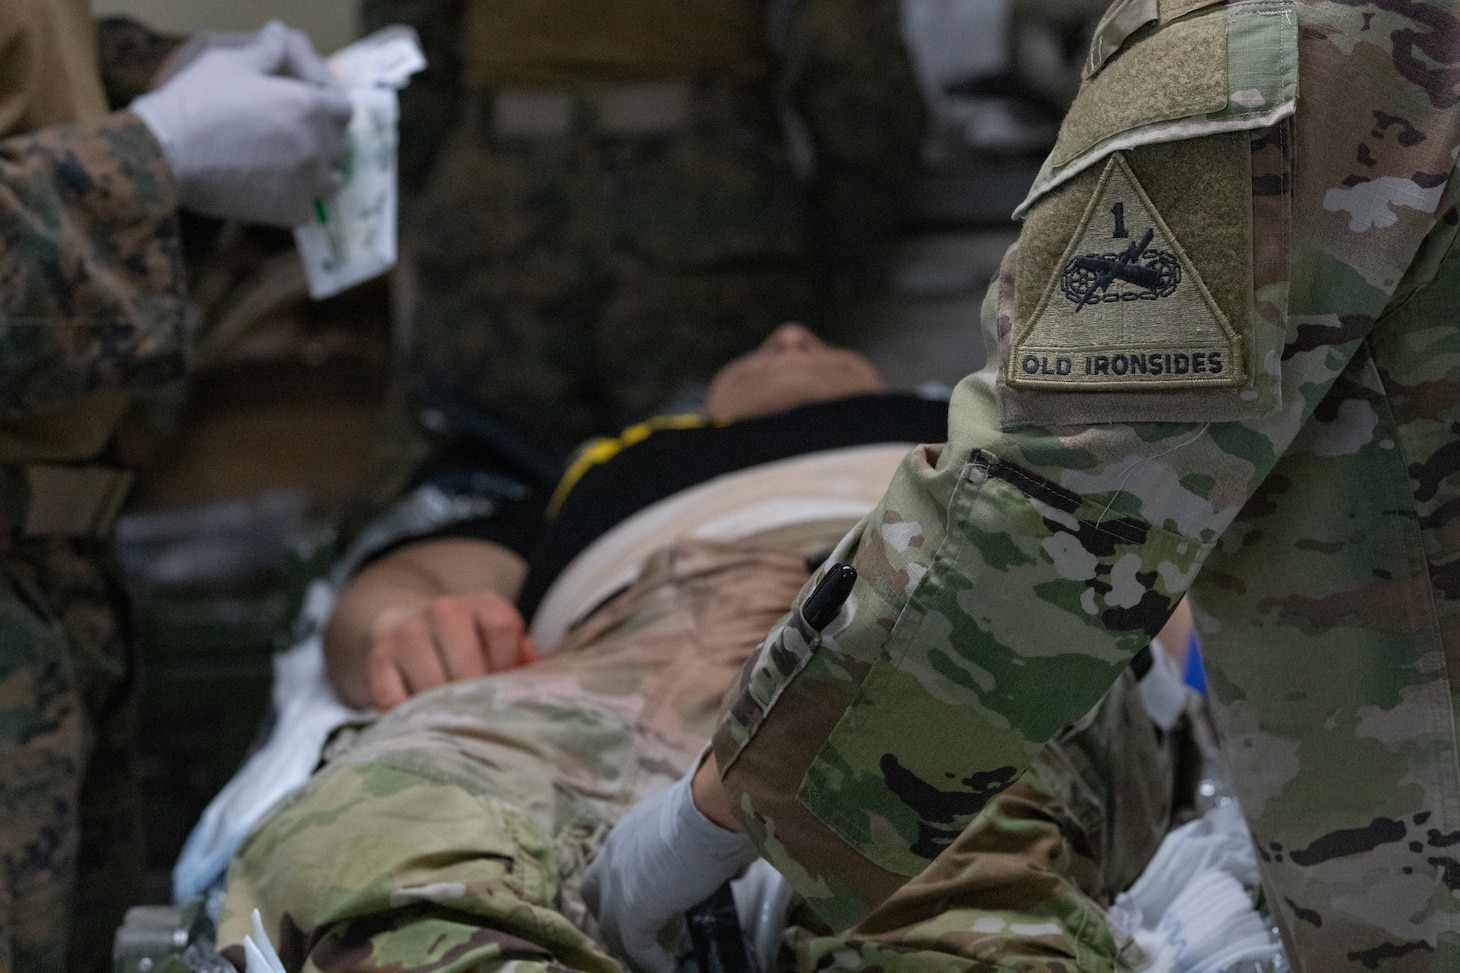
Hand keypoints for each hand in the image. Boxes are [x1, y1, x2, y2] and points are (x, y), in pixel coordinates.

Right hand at [129, 20, 351, 225]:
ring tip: (293, 166)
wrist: (167, 154)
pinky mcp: (290, 210)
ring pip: (330, 180)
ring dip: (317, 172)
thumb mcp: (229, 63)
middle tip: (298, 135)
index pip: (344, 109)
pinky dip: (297, 200)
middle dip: (323, 138)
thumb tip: (280, 34)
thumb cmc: (198, 101)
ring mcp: (306, 182)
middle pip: (338, 145)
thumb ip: (265, 52)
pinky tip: (277, 190)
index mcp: (309, 106)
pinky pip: (308, 207)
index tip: (313, 107)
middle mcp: (316, 145)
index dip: (330, 105)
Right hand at [366, 589, 541, 709]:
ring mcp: (405, 632)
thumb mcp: (498, 643)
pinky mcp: (378, 657)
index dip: (506, 665)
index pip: (503, 628)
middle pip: (467, 665)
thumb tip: (535, 675)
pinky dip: (409, 719)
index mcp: (482, 603)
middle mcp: (442, 609)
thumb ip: (522, 659)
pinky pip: (395, 700)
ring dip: (444, 713)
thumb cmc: (467, 646)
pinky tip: (420, 721)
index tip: (503, 689)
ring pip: (432, 686)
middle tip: (480, 720)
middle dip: (476, 700)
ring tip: (453, 725)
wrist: (407, 630)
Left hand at [583, 765, 756, 972]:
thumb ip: (708, 850)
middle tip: (636, 936)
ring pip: (612, 930)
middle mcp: (612, 857)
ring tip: (652, 959)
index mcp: (627, 833)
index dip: (618, 891)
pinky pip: (637, 948)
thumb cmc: (715, 808)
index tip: (639, 903)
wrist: (711, 808)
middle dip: (613, 921)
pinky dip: (652, 963)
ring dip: (630, 946)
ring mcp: (618, 886)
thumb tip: (735, 869)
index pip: (607, 869)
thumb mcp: (704, 826)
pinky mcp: (632, 912)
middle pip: (598, 901)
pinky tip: (669, 968)